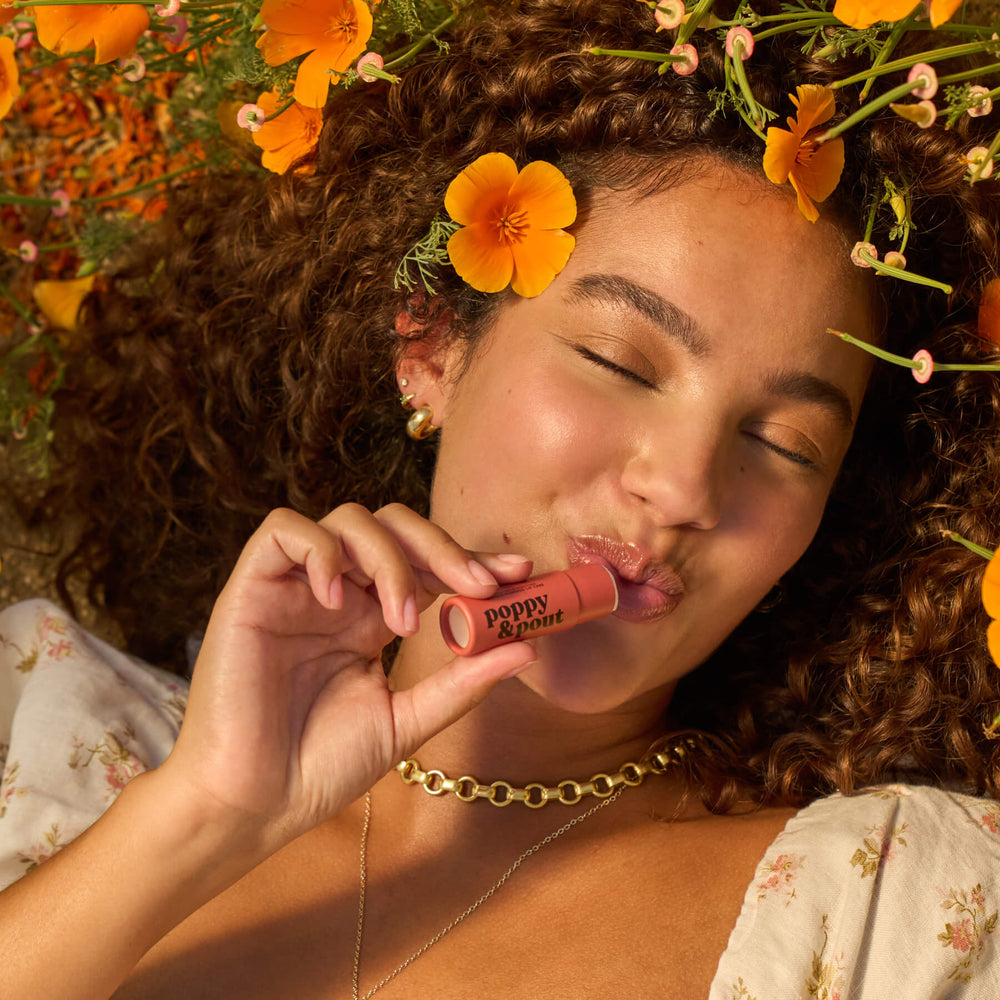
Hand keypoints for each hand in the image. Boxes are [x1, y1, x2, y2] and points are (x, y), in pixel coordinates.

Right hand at [158, 503, 534, 848]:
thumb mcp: (407, 721)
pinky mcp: (251, 588)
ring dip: (389, 558)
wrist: (255, 805)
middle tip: (478, 586)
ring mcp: (296, 588)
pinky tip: (338, 598)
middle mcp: (339, 594)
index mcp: (372, 619)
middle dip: (443, 548)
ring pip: (349, 520)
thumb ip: (461, 682)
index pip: (427, 565)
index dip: (471, 559)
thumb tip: (527, 648)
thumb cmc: (323, 766)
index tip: (518, 572)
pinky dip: (321, 550)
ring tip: (402, 620)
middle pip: (394, 527)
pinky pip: (283, 530)